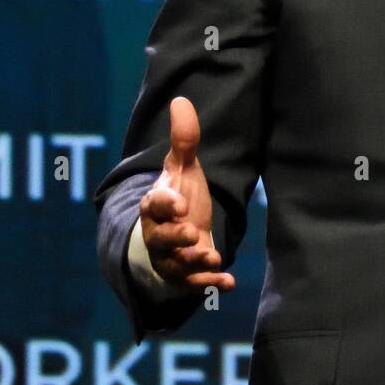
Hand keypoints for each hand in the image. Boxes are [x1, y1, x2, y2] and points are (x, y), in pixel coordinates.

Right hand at [138, 97, 236, 293]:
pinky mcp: (186, 275)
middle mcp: (159, 233)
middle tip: (192, 232)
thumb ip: (184, 140)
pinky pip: (193, 283)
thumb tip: (181, 100)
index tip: (180, 202)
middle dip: (175, 237)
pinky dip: (210, 284)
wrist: (178, 231)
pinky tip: (229, 283)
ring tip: (214, 256)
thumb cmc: (180, 196)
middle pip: (160, 238)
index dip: (166, 204)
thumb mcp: (183, 168)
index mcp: (157, 205)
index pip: (155, 204)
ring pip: (176, 264)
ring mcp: (171, 257)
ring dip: (194, 262)